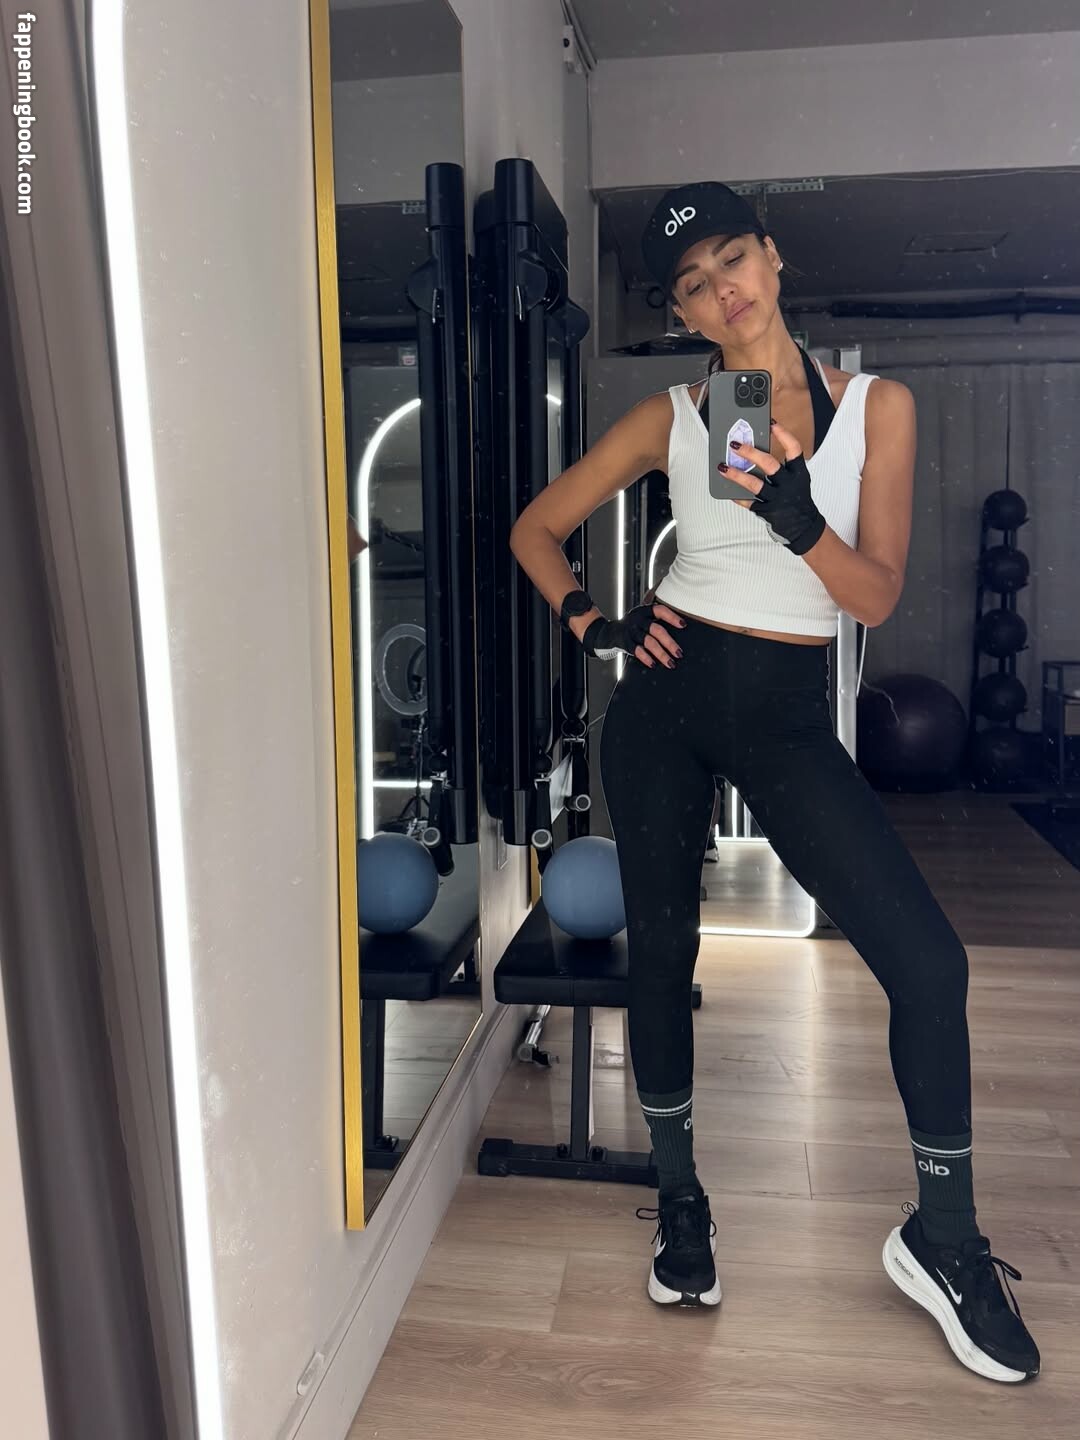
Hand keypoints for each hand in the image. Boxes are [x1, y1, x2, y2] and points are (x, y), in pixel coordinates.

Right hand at [583, 601, 686, 667]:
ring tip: (671, 663)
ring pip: (649, 642)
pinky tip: (653, 664)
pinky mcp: (625, 642)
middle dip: (669, 643)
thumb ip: (655, 622)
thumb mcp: (642, 619)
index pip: (660, 611)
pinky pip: (637, 650)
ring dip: (661, 654)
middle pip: (656, 630)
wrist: (608, 633)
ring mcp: (631, 631)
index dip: (672, 617)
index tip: (683, 625)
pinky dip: (646, 658)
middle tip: (679, 653)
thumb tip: (680, 633)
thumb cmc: (632, 627)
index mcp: (644, 612)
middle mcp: (637, 620)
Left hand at [717, 418, 826, 555]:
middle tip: (735, 445)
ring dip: (736, 475)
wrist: (804, 527)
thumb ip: (781, 468)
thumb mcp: (797, 481)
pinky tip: (727, 491)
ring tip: (723, 467)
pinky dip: (737, 496)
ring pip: (754, 484)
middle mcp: (789, 484)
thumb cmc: (798, 500)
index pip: (794, 449)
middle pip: (769, 464)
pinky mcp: (767, 511)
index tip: (771, 423)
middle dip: (751, 452)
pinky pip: (749, 502)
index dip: (783, 435)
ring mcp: (778, 498)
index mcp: (799, 473)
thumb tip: (753, 453)